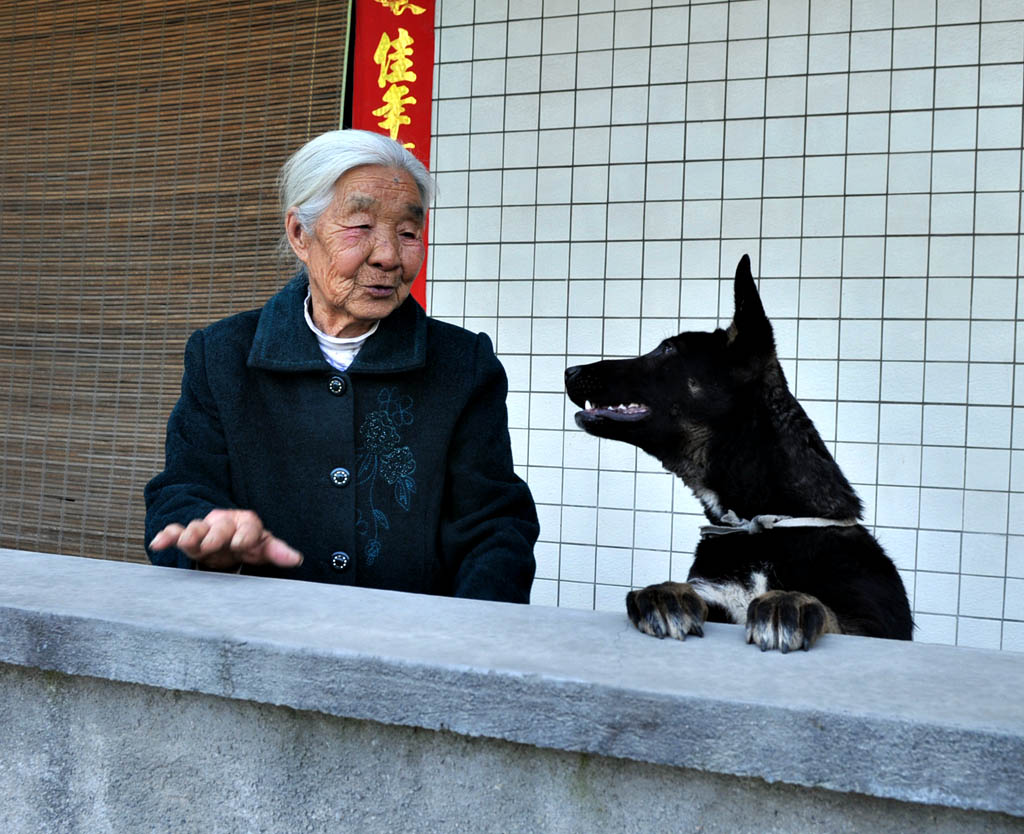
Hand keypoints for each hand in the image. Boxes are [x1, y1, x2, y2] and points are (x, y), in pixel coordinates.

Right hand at [149, 509, 302, 571]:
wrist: (227, 536)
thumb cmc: (249, 542)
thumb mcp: (263, 546)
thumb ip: (277, 551)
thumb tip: (296, 559)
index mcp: (247, 524)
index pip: (248, 527)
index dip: (245, 536)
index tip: (241, 545)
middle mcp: (225, 523)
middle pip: (220, 527)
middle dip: (215, 536)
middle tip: (210, 545)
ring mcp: (205, 529)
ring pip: (196, 528)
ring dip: (190, 535)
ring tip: (185, 543)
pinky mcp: (188, 536)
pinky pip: (175, 532)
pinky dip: (167, 536)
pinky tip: (158, 543)